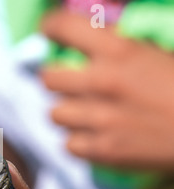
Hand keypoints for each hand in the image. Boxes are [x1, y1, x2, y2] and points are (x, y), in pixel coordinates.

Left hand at [40, 10, 173, 170]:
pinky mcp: (103, 149)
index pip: (64, 28)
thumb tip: (88, 47)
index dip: (51, 28)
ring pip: (54, 114)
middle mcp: (102, 82)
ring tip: (85, 113)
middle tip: (68, 82)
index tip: (49, 32)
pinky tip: (93, 136)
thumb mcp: (153, 54)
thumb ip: (117, 50)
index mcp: (119, 51)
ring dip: (67, 113)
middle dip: (55, 78)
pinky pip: (68, 145)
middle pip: (48, 78)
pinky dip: (77, 142)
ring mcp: (100, 118)